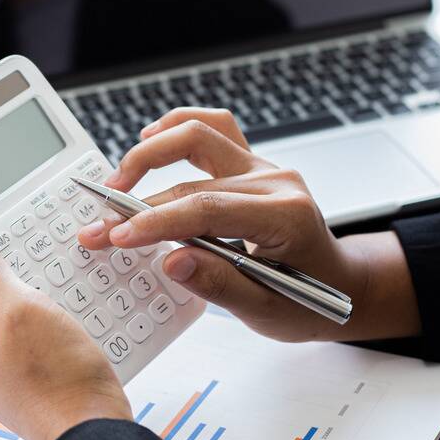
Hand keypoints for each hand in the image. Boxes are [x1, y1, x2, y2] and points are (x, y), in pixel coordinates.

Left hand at [0, 227, 130, 439]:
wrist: (92, 436)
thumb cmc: (61, 380)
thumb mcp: (22, 309)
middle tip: (31, 252)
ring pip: (0, 314)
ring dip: (24, 292)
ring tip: (53, 287)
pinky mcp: (21, 383)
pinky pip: (22, 339)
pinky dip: (39, 321)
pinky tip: (64, 320)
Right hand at [79, 108, 419, 342]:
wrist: (340, 285)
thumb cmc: (307, 301)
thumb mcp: (266, 311)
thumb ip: (219, 285)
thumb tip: (172, 260)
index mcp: (285, 217)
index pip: (208, 210)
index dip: (156, 222)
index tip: (118, 237)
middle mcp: (275, 182)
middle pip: (193, 178)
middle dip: (137, 204)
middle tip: (100, 228)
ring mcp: (263, 167)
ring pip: (200, 134)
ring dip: (152, 152)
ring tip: (116, 181)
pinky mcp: (251, 165)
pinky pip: (214, 128)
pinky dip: (178, 127)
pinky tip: (149, 138)